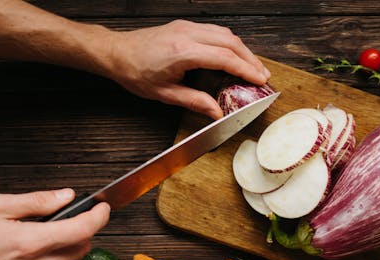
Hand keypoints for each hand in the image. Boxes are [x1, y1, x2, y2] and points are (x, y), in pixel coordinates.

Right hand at [0, 188, 109, 259]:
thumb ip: (38, 201)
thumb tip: (67, 196)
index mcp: (29, 242)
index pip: (82, 230)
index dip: (98, 217)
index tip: (103, 209)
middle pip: (81, 247)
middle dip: (80, 231)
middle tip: (63, 221)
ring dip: (62, 247)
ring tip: (35, 239)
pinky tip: (25, 257)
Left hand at [100, 20, 270, 118]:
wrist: (117, 53)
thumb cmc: (135, 72)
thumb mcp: (165, 94)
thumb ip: (194, 101)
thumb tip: (216, 112)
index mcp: (183, 52)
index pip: (224, 57)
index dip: (245, 69)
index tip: (259, 80)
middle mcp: (187, 34)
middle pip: (230, 42)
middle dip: (250, 59)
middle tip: (262, 76)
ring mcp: (186, 27)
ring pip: (225, 34)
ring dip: (242, 50)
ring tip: (252, 67)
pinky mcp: (185, 26)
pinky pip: (215, 31)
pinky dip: (230, 43)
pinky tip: (234, 55)